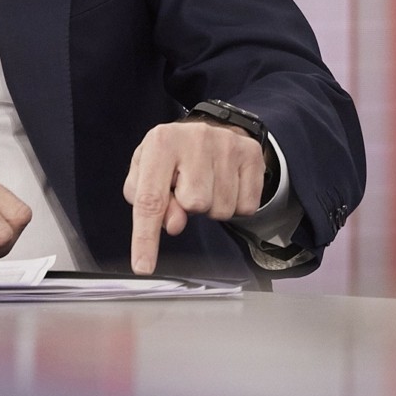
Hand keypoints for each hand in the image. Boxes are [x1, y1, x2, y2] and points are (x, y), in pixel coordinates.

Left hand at [125, 118, 273, 273]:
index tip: (144, 266)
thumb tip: (174, 224)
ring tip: (206, 185)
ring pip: (221, 209)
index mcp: (161, 143)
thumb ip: (151, 203)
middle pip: (195, 205)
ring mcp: (227, 144)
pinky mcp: (251, 154)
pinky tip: (225, 185)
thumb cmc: (172, 158)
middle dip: (189, 206)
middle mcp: (196, 138)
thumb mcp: (147, 175)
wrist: (209, 129)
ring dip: (212, 207)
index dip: (146, 237)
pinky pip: (246, 206)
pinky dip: (235, 205)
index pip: (150, 200)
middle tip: (187, 188)